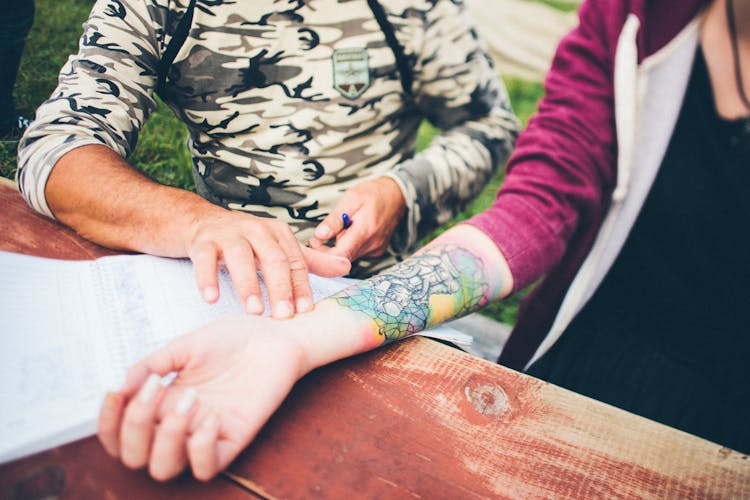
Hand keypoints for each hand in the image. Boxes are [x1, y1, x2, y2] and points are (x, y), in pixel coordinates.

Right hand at [97, 314, 309, 481]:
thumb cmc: (232, 339)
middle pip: (136, 457)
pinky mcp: (233, 439)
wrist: (273, 335)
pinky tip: (211, 418)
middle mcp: (177, 425)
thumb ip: (150, 365)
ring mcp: (204, 435)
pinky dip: (201, 449)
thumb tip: (121, 388)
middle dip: (135, 427)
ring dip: (167, 437)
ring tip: (190, 399)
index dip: (108, 423)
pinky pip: (208, 467)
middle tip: (155, 390)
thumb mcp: (183, 346)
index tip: (114, 392)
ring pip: (165, 468)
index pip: (119, 434)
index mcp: (160, 403)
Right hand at [187, 210, 349, 317]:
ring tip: (254, 311)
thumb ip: (310, 261)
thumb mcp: (279, 248)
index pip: (295, 261)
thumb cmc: (247, 241)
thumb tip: (346, 266)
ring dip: (248, 285)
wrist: (202, 223)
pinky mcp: (203, 241)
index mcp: (278, 233)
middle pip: (273, 258)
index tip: (305, 311)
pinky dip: (208, 278)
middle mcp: (256, 229)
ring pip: (241, 257)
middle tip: (284, 316)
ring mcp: (228, 233)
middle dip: (280, 288)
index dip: (301, 286)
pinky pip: (205, 259)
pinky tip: (212, 298)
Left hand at [308, 177, 405, 260]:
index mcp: (364, 231)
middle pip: (342, 258)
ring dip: (339, 246)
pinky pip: (357, 253)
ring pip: (348, 256)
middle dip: (328, 248)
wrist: (397, 195)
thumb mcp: (350, 199)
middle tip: (322, 233)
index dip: (322, 253)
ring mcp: (375, 250)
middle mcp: (372, 245)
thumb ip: (335, 219)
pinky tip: (351, 232)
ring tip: (341, 227)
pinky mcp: (376, 252)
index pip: (339, 255)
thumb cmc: (373, 193)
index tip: (314, 242)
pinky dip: (349, 245)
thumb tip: (319, 235)